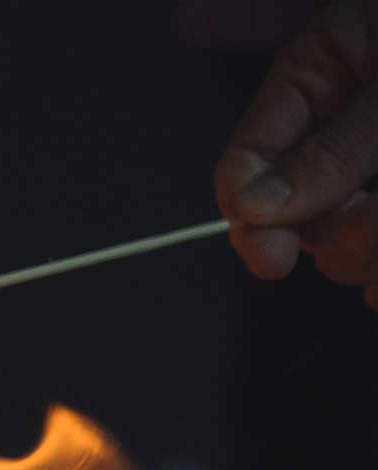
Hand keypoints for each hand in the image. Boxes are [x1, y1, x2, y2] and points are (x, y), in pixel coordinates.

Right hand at [215, 1, 377, 307]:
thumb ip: (331, 147)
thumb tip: (253, 210)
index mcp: (323, 68)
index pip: (249, 159)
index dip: (252, 214)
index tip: (272, 257)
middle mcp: (347, 119)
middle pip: (299, 212)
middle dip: (327, 236)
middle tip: (366, 227)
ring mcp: (377, 165)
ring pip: (347, 240)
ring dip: (365, 253)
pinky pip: (375, 253)